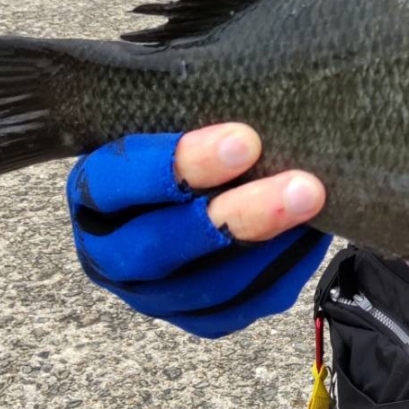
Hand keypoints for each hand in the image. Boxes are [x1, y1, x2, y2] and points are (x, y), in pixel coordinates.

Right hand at [66, 123, 331, 338]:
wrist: (220, 175)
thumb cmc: (197, 132)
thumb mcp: (182, 108)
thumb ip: (198, 101)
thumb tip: (256, 91)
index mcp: (93, 192)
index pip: (116, 182)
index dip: (178, 164)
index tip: (245, 140)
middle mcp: (110, 251)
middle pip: (158, 246)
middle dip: (233, 218)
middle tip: (301, 187)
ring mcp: (151, 293)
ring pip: (202, 286)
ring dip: (267, 246)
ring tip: (315, 203)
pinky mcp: (195, 318)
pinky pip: (235, 309)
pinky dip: (278, 273)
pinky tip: (310, 235)